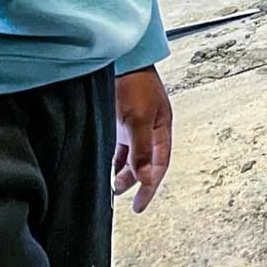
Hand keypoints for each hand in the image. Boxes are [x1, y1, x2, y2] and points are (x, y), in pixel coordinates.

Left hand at [113, 67, 172, 213]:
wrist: (120, 60)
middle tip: (119, 195)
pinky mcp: (120, 120)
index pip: (159, 165)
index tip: (139, 206)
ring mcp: (134, 124)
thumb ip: (142, 150)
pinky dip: (113, 159)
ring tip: (111, 184)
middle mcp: (150, 128)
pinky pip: (119, 147)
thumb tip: (146, 178)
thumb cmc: (134, 83)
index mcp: (161, 128)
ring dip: (122, 171)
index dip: (150, 187)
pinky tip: (105, 165)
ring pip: (131, 156)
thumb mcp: (138, 119)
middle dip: (134, 180)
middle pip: (145, 163)